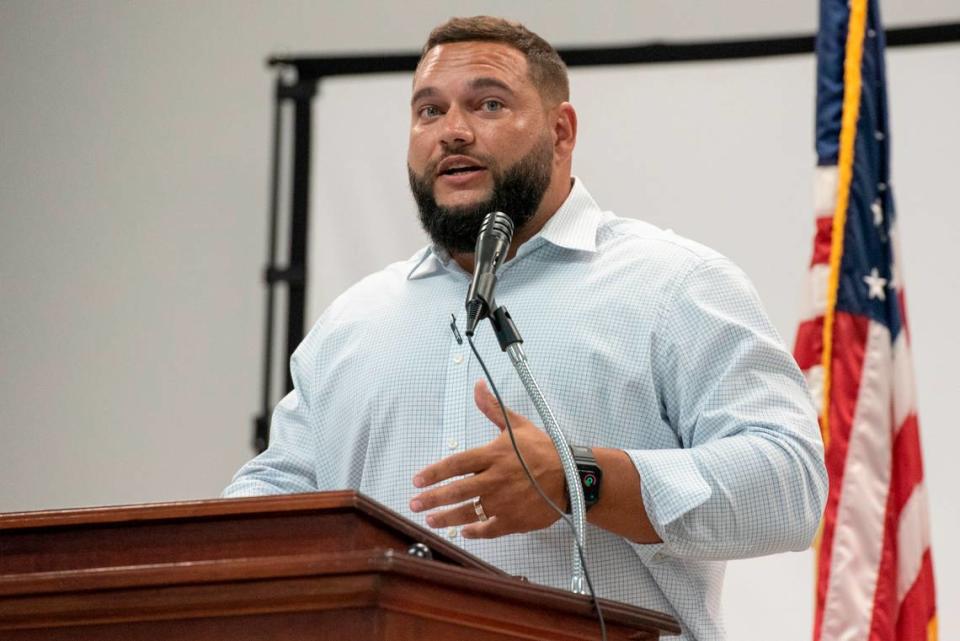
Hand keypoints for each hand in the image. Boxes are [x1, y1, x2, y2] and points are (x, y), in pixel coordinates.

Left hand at [410, 380, 566, 538]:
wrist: (573, 477)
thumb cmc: (544, 450)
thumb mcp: (517, 425)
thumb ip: (492, 408)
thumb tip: (477, 385)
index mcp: (493, 456)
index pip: (456, 464)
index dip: (434, 472)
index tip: (417, 480)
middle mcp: (495, 480)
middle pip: (457, 491)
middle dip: (432, 498)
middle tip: (414, 504)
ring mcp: (504, 502)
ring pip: (469, 512)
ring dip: (447, 518)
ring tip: (431, 520)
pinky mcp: (515, 520)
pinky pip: (490, 528)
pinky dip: (475, 531)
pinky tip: (464, 532)